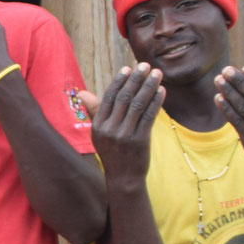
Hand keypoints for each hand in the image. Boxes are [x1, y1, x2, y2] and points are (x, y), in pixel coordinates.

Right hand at [83, 65, 163, 186]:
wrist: (123, 178)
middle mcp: (109, 129)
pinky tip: (162, 91)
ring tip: (157, 74)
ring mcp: (125, 135)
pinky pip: (149, 116)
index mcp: (98, 126)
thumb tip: (82, 93)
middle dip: (136, 79)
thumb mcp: (99, 134)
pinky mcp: (140, 140)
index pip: (109, 97)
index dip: (119, 81)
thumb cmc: (112, 152)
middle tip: (145, 65)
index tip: (128, 68)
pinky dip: (156, 102)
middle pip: (124, 98)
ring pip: (138, 104)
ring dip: (149, 86)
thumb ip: (94, 112)